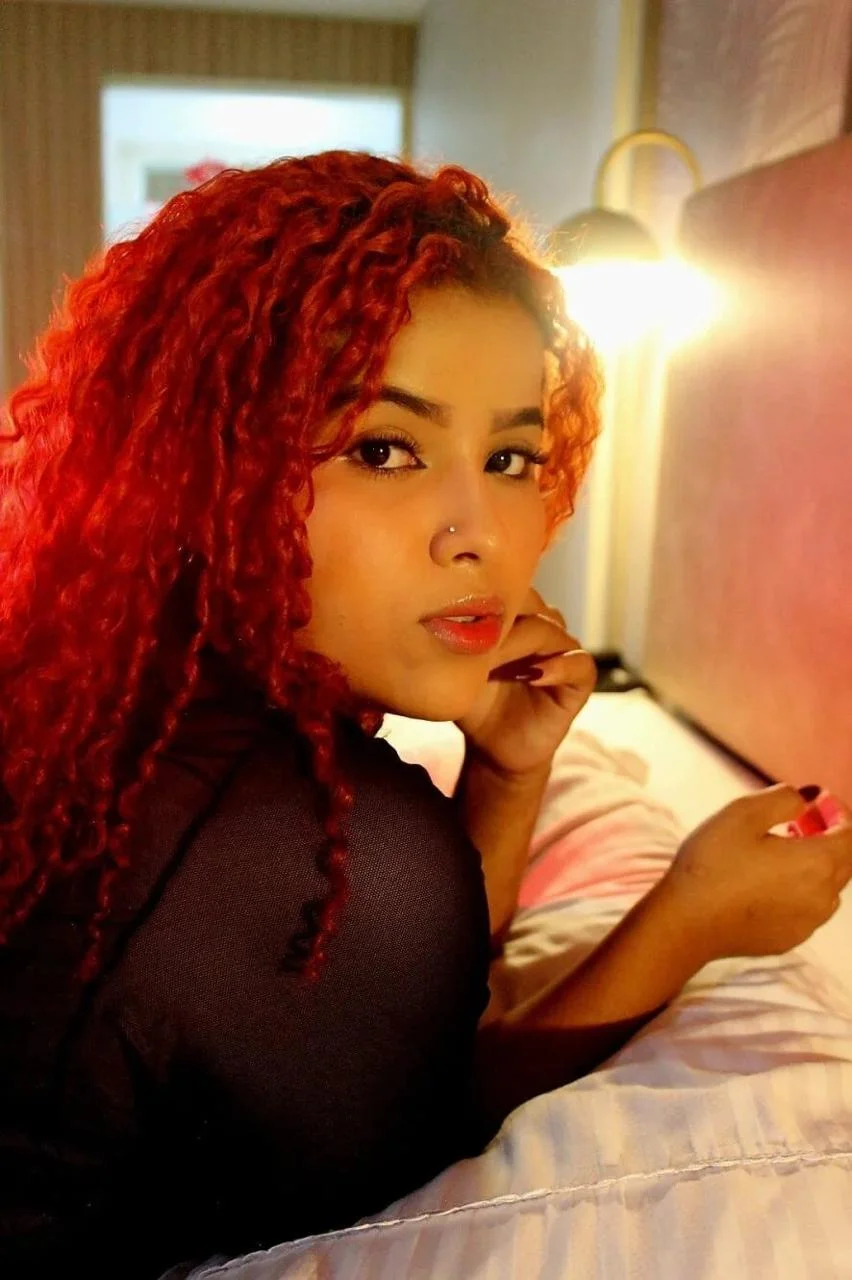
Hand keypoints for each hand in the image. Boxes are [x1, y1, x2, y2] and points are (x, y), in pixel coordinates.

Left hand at [454, 587, 596, 779]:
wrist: (491, 748)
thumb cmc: (472, 702)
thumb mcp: (459, 668)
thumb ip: (457, 639)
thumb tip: (436, 609)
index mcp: (514, 618)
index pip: (507, 589)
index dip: (486, 598)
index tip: (457, 616)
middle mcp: (541, 628)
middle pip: (531, 604)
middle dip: (504, 618)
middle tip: (475, 639)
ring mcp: (562, 652)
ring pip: (552, 629)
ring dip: (524, 642)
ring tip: (494, 662)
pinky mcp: (578, 681)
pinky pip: (579, 664)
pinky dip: (559, 667)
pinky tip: (532, 676)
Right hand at [660, 784, 851, 961]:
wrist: (686, 922)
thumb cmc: (712, 864)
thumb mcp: (743, 812)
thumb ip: (784, 798)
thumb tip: (806, 801)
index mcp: (818, 862)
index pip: (850, 833)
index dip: (837, 811)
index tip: (815, 799)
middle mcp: (823, 896)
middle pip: (844, 860)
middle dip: (828, 836)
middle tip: (798, 821)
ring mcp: (808, 922)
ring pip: (827, 886)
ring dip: (814, 864)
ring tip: (781, 851)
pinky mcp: (790, 938)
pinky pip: (808, 908)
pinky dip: (799, 890)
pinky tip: (766, 882)